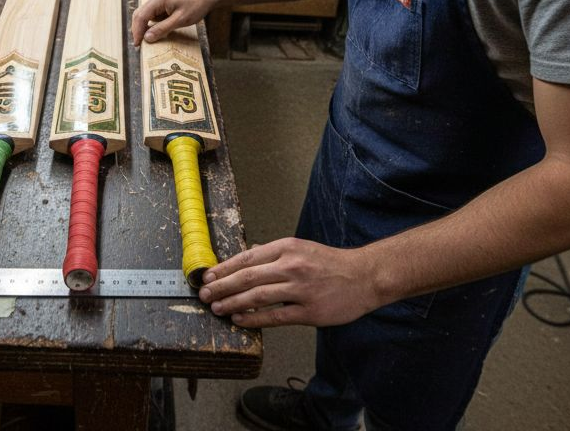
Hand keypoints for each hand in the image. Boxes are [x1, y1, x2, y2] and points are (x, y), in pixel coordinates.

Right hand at [130, 0, 220, 43]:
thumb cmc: (196, 5)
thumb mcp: (180, 20)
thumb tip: (147, 38)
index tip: (137, 44)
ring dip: (145, 27)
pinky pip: (154, 13)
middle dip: (138, 29)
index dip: (137, 31)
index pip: (141, 16)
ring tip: (147, 40)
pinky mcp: (164, 1)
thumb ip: (162, 29)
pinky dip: (153, 23)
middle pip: (140, 14)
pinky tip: (157, 31)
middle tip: (139, 44)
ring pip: (146, 14)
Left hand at [198, 238, 383, 327]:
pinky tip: (239, 320)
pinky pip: (275, 317)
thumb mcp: (301, 248)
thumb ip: (274, 253)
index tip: (208, 276)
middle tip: (204, 294)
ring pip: (257, 297)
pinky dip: (254, 319)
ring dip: (232, 303)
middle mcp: (292, 266)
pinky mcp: (310, 312)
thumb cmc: (331, 263)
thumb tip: (246, 258)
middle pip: (247, 277)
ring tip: (217, 308)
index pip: (247, 258)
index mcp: (288, 248)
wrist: (365, 276)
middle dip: (221, 287)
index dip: (224, 268)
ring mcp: (301, 290)